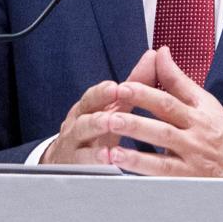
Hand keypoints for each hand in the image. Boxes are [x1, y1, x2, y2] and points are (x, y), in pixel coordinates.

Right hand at [38, 48, 156, 164]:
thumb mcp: (114, 106)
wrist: (68, 158)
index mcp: (89, 108)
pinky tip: (107, 159)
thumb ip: (134, 83)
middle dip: (99, 115)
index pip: (93, 97)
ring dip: (95, 134)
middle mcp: (78, 124)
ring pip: (81, 137)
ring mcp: (74, 145)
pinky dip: (93, 161)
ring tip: (108, 131)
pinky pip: (82, 162)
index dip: (102, 93)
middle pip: (84, 117)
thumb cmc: (97, 129)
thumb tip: (154, 56)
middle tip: (113, 115)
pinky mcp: (75, 165)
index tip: (115, 88)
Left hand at [99, 46, 222, 178]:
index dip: (146, 92)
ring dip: (135, 145)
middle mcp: (195, 134)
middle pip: (165, 122)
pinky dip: (140, 168)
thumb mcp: (205, 103)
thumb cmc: (221, 132)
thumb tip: (161, 52)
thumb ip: (178, 80)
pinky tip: (120, 163)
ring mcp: (192, 158)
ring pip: (162, 150)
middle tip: (111, 110)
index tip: (123, 86)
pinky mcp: (188, 179)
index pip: (170, 99)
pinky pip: (162, 173)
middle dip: (137, 116)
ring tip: (111, 138)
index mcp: (197, 113)